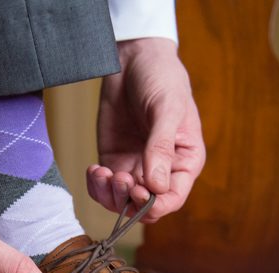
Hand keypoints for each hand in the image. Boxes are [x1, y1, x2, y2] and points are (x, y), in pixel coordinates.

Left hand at [88, 37, 204, 222]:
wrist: (135, 59)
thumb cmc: (162, 79)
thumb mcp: (167, 108)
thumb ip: (161, 146)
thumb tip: (156, 186)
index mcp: (184, 162)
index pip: (173, 199)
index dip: (155, 205)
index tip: (138, 193)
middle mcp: (161, 171)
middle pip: (144, 207)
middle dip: (128, 200)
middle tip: (118, 177)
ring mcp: (135, 167)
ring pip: (121, 202)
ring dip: (109, 196)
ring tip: (102, 173)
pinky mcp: (113, 160)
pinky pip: (103, 187)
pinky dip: (96, 186)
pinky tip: (94, 170)